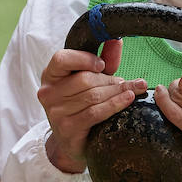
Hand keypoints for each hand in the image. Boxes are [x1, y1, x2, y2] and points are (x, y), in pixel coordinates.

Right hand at [37, 39, 147, 173]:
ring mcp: (55, 112)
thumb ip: (103, 60)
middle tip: (131, 82)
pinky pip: (95, 112)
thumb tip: (117, 39)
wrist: (71, 141)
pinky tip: (128, 99)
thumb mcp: (91, 80)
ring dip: (117, 92)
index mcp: (50, 75)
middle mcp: (48, 93)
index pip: (61, 59)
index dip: (84, 59)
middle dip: (111, 80)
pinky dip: (115, 104)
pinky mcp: (67, 128)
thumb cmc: (81, 105)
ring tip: (133, 90)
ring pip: (93, 96)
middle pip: (84, 79)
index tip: (102, 64)